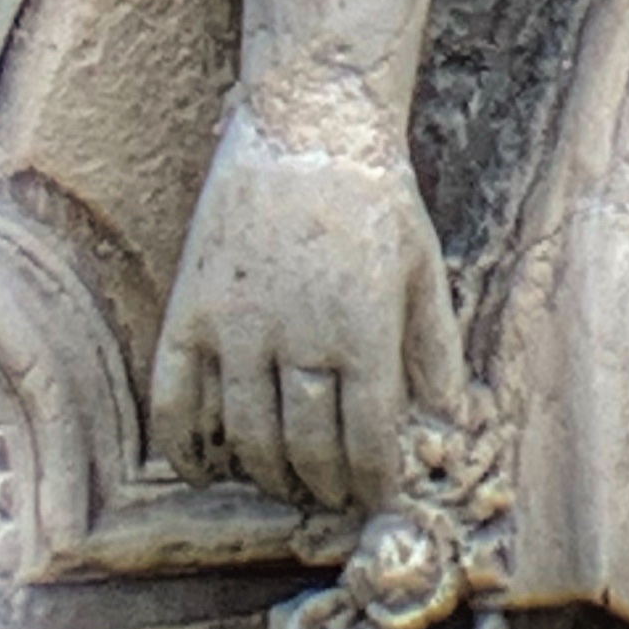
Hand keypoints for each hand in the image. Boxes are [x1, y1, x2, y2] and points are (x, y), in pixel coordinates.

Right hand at [150, 75, 464, 511]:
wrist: (306, 125)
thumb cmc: (375, 198)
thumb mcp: (424, 269)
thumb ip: (436, 350)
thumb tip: (451, 421)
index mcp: (366, 330)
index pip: (368, 438)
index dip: (371, 483)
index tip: (374, 503)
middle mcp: (300, 335)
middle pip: (306, 447)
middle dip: (323, 487)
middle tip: (329, 500)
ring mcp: (238, 324)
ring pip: (245, 435)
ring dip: (267, 475)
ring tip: (283, 486)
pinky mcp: (191, 309)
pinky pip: (177, 398)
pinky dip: (186, 446)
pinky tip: (203, 469)